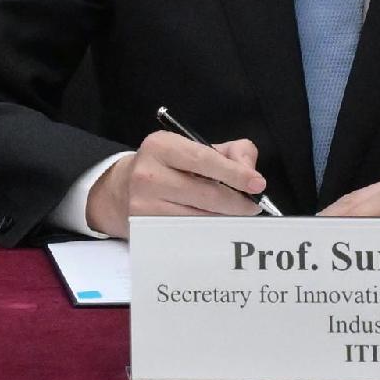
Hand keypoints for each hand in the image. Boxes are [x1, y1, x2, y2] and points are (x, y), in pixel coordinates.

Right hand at [89, 130, 267, 235]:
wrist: (121, 190)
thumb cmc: (168, 167)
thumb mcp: (195, 148)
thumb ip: (231, 152)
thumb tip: (250, 171)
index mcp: (162, 146)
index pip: (204, 160)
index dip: (234, 174)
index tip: (258, 184)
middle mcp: (149, 174)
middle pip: (205, 194)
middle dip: (237, 203)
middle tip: (253, 207)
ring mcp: (144, 204)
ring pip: (199, 218)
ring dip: (224, 220)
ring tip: (236, 217)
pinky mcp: (145, 229)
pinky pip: (187, 234)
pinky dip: (208, 232)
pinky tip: (216, 228)